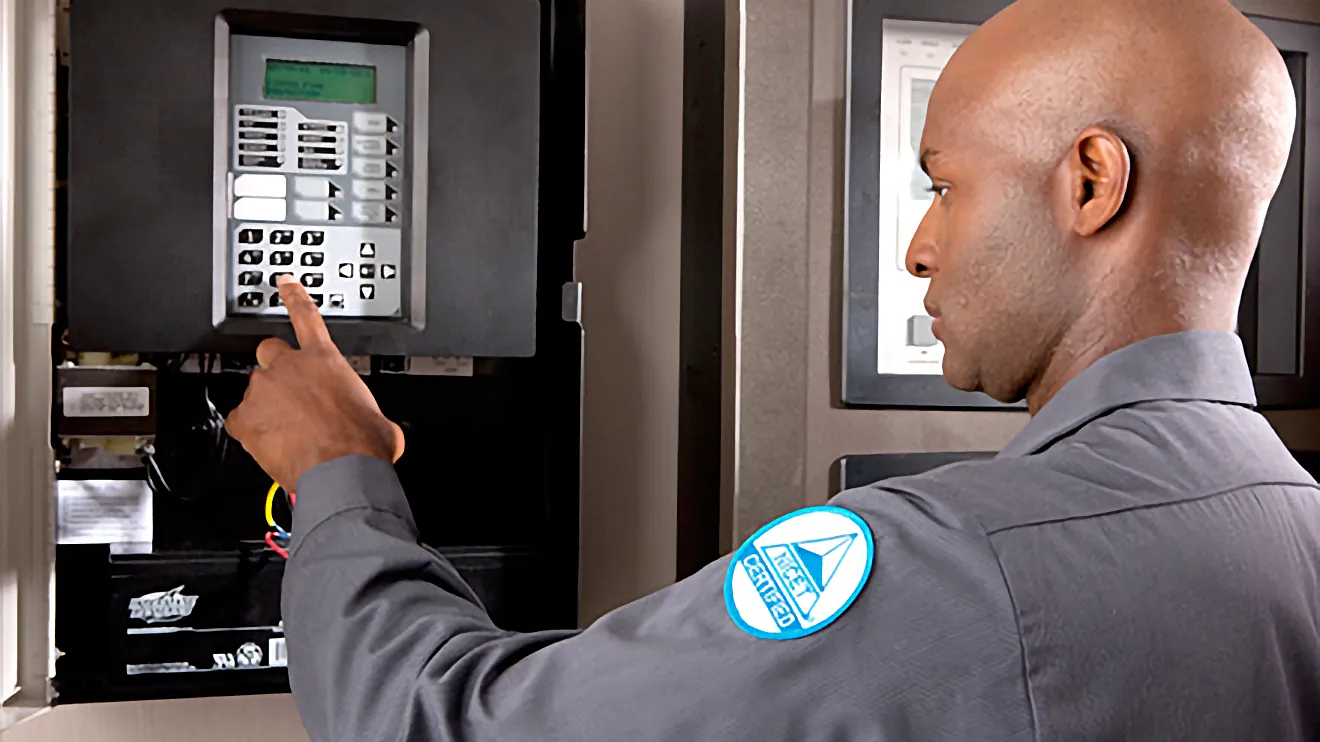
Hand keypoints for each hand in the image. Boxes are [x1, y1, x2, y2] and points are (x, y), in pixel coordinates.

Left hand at [225, 276, 404, 491]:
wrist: (342, 470)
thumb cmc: (363, 444)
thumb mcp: (379, 418)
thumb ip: (367, 409)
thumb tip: (378, 426)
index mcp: (325, 360)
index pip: (306, 316)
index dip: (293, 296)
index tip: (284, 282)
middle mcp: (290, 368)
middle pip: (269, 352)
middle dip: (277, 368)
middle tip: (290, 393)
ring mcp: (264, 391)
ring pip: (256, 390)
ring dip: (268, 406)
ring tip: (288, 432)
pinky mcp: (245, 417)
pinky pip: (240, 420)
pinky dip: (252, 431)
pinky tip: (270, 444)